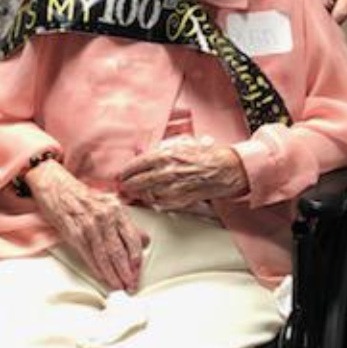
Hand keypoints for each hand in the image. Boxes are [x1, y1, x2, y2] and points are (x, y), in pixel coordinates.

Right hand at [26, 158, 147, 289]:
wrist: (55, 185)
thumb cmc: (81, 195)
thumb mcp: (108, 205)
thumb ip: (126, 224)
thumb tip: (144, 240)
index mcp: (117, 210)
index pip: (132, 239)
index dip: (136, 260)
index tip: (138, 273)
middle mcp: (105, 217)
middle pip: (120, 251)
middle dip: (126, 272)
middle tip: (131, 286)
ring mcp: (89, 225)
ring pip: (105, 256)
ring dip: (112, 275)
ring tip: (118, 287)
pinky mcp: (74, 232)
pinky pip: (88, 255)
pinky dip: (96, 268)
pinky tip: (102, 277)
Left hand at [118, 135, 247, 210]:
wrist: (224, 168)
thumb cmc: (205, 155)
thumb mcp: (180, 144)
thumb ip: (161, 149)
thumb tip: (143, 153)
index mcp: (165, 155)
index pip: (137, 164)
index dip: (126, 171)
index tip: (121, 175)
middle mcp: (167, 171)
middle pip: (138, 182)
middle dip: (128, 185)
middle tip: (123, 187)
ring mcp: (173, 187)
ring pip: (147, 194)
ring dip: (139, 195)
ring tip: (135, 194)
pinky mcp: (181, 200)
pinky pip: (161, 203)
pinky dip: (154, 202)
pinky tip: (152, 199)